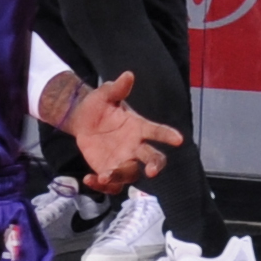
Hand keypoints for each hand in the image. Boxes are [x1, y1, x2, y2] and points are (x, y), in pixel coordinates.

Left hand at [61, 68, 183, 188]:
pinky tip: (89, 178)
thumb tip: (127, 75)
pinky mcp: (110, 171)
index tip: (178, 140)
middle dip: (154, 165)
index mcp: (139, 127)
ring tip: (105, 175)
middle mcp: (135, 146)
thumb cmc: (99, 106)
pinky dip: (103, 185)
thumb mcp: (105, 95)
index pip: (157, 131)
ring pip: (131, 174)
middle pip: (152, 158)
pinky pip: (112, 184)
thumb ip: (117, 89)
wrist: (82, 119)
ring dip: (121, 176)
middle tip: (152, 171)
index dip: (168, 135)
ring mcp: (124, 161)